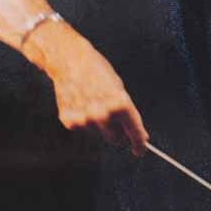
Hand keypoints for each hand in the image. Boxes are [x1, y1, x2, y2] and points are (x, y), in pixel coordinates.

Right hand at [24, 20, 149, 155]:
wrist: (70, 61)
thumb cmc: (97, 70)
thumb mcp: (118, 87)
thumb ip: (124, 110)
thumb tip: (130, 130)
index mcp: (120, 104)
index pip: (134, 131)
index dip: (139, 142)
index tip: (140, 149)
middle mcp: (103, 115)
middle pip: (116, 138)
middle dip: (118, 132)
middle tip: (114, 120)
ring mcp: (85, 120)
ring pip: (99, 133)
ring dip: (99, 124)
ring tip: (93, 102)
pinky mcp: (70, 122)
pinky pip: (83, 129)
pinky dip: (84, 121)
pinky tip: (81, 104)